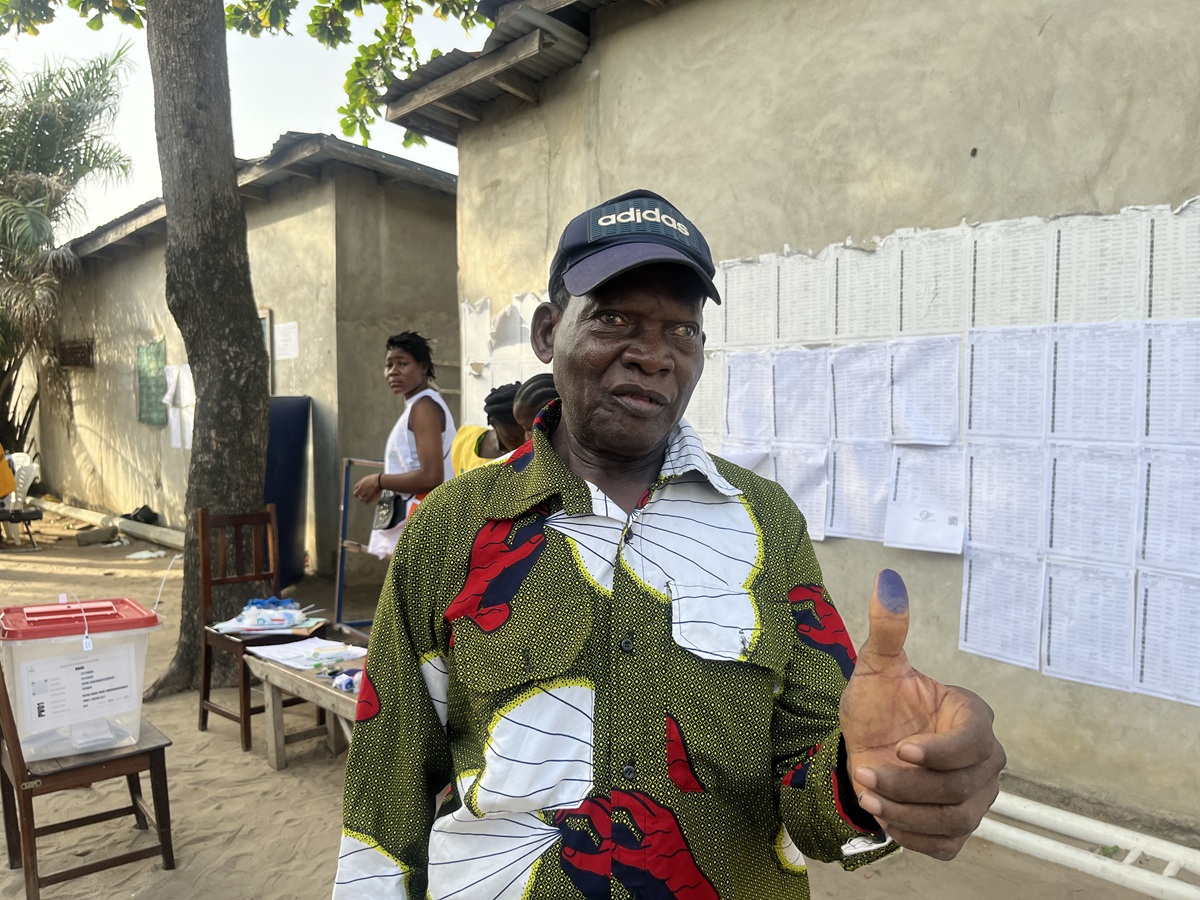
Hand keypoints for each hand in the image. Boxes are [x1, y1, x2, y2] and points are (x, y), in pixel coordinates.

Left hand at [353, 474, 381, 503]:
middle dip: (359, 495)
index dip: (358, 490)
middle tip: (363, 496)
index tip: (360, 491)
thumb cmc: (378, 479)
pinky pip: (366, 502)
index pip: (355, 488)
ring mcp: (364, 493)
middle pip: (355, 494)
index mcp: (360, 483)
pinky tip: (370, 501)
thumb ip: (366, 483)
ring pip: (361, 499)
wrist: (380, 481)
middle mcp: (360, 489)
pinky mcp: (368, 498)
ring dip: (364, 499)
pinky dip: (368, 502)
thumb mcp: (369, 478)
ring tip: (369, 498)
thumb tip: (366, 485)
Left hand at [839, 569, 1005, 859]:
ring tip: (870, 794)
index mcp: (973, 717)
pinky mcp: (957, 827)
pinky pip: (947, 845)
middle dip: (910, 785)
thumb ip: (887, 628)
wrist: (862, 745)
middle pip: (963, 787)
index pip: (975, 742)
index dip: (941, 752)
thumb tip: (888, 580)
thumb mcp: (876, 665)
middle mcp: (985, 760)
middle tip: (867, 772)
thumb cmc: (876, 703)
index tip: (904, 749)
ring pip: (957, 818)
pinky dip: (915, 837)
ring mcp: (975, 796)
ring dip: (908, 813)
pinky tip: (886, 817)